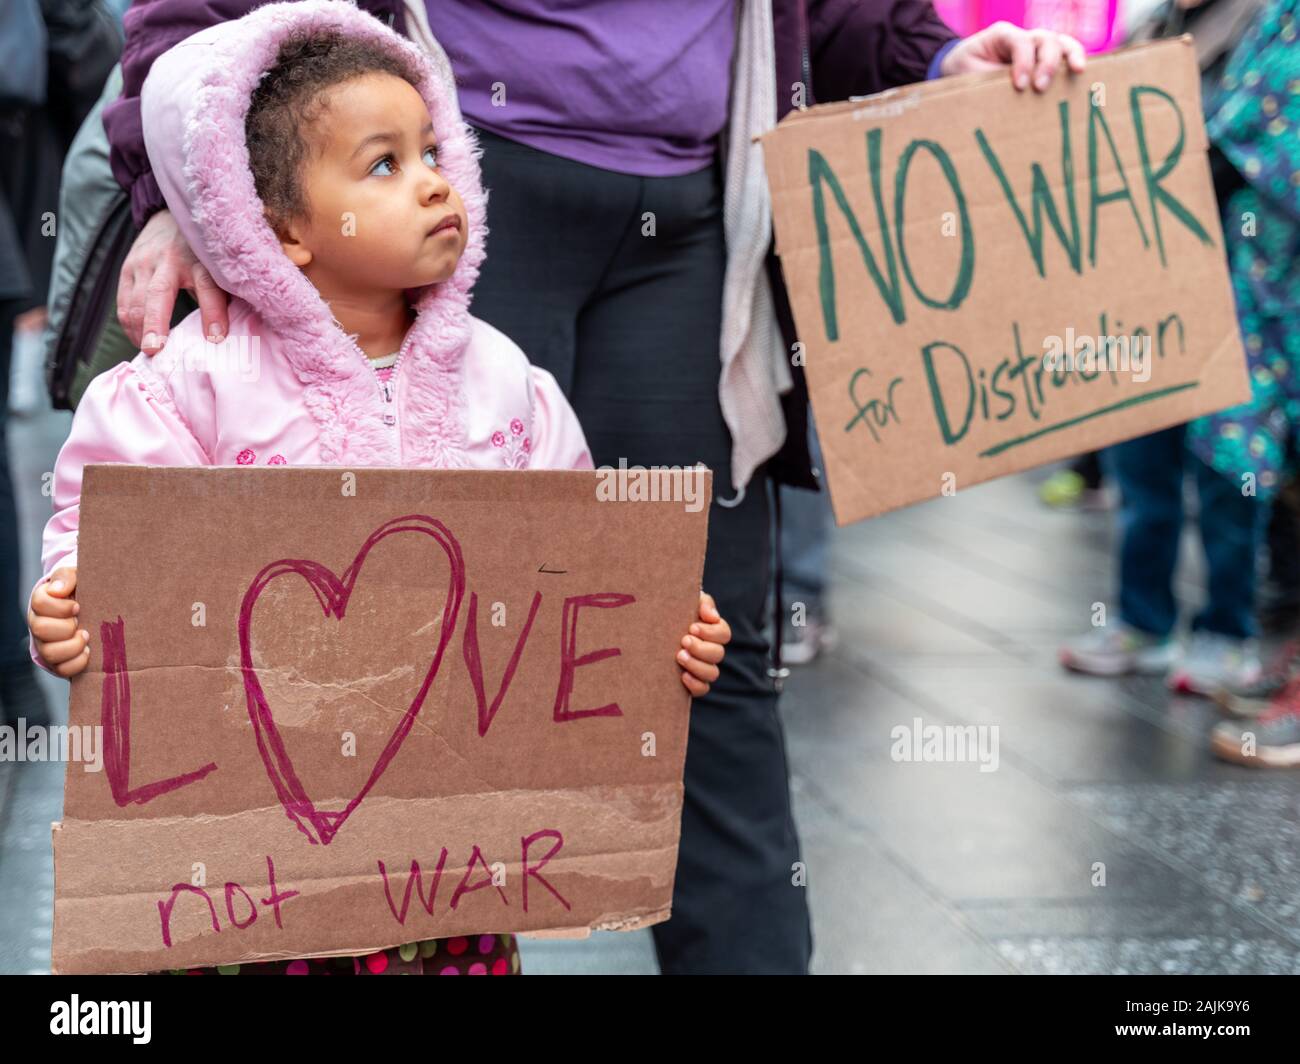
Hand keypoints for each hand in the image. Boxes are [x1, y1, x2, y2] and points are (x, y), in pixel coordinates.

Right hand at [28, 567, 89, 677]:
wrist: (92, 612)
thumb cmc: (82, 593)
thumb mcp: (77, 578)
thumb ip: (67, 576)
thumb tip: (58, 590)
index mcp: (42, 601)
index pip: (40, 603)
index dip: (60, 606)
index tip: (77, 606)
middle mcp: (38, 624)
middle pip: (41, 629)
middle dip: (66, 626)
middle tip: (80, 622)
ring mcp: (46, 645)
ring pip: (50, 652)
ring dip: (73, 646)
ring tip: (86, 636)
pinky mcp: (58, 662)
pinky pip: (62, 669)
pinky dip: (78, 662)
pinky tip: (88, 651)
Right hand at [118, 208, 229, 353]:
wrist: (172, 218)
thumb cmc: (203, 254)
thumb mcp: (219, 269)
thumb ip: (223, 295)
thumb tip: (228, 334)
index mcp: (200, 260)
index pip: (208, 287)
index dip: (213, 312)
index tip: (216, 338)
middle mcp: (169, 259)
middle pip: (159, 293)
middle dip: (155, 323)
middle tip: (155, 351)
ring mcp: (144, 262)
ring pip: (135, 300)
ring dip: (139, 330)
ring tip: (150, 353)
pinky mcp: (127, 267)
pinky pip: (123, 300)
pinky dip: (129, 323)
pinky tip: (139, 340)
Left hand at [678, 591, 729, 697]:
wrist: (645, 631)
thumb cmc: (669, 612)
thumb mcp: (685, 601)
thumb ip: (703, 602)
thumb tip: (712, 616)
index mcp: (711, 631)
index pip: (724, 633)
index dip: (711, 632)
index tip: (692, 627)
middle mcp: (710, 651)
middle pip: (718, 654)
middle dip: (701, 648)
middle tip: (683, 641)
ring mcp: (702, 668)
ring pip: (712, 673)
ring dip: (697, 665)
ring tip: (679, 656)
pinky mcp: (692, 683)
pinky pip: (703, 689)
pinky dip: (695, 684)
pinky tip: (682, 676)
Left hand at [940, 22, 1085, 91]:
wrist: (959, 69)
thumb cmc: (963, 72)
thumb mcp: (967, 76)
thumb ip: (986, 82)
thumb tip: (1006, 100)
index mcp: (1001, 36)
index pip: (1020, 42)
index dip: (1023, 62)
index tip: (1019, 86)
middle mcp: (1023, 38)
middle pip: (1046, 39)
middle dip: (1047, 63)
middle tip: (1040, 88)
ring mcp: (1037, 48)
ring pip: (1061, 43)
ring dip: (1072, 56)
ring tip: (1078, 72)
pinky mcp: (1044, 62)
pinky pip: (1065, 57)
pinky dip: (1074, 64)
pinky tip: (1083, 77)